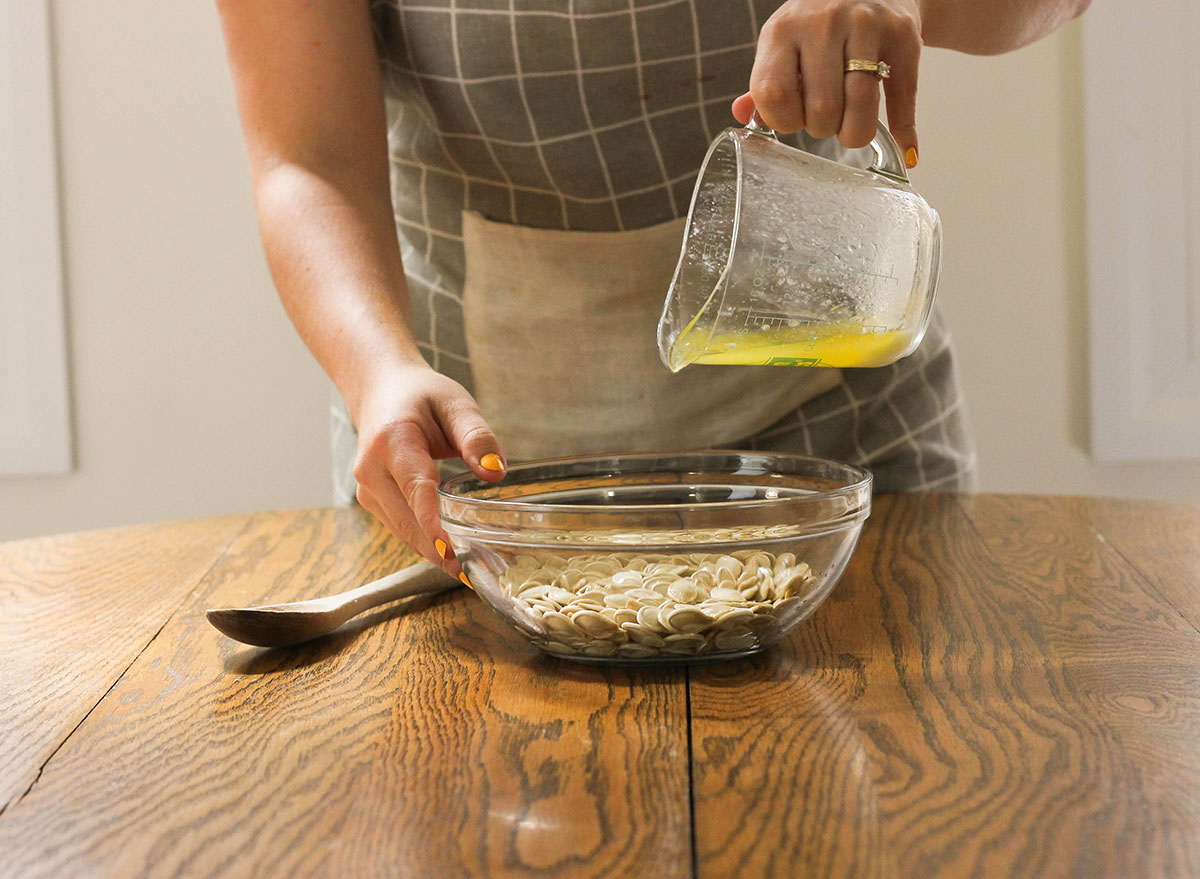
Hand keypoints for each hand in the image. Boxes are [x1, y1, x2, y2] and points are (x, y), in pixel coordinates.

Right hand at [350, 363, 505, 578]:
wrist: (381, 391)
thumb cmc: (421, 396)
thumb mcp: (456, 404)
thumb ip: (476, 437)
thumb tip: (495, 472)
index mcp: (391, 440)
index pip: (414, 486)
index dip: (432, 521)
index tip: (452, 549)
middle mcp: (371, 469)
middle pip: (408, 519)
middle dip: (442, 549)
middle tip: (482, 572)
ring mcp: (367, 489)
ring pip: (403, 531)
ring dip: (435, 553)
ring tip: (474, 572)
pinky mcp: (373, 501)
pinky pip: (401, 528)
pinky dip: (426, 544)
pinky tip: (454, 557)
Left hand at [732, 0, 922, 164]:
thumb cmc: (818, 28)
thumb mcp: (783, 46)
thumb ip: (766, 84)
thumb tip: (742, 115)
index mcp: (783, 30)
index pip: (774, 94)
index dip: (783, 121)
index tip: (793, 120)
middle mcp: (823, 23)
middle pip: (821, 107)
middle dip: (822, 129)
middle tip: (826, 121)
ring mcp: (866, 25)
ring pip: (861, 104)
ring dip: (856, 132)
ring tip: (852, 129)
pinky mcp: (902, 34)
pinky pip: (902, 97)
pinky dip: (903, 132)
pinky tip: (904, 148)